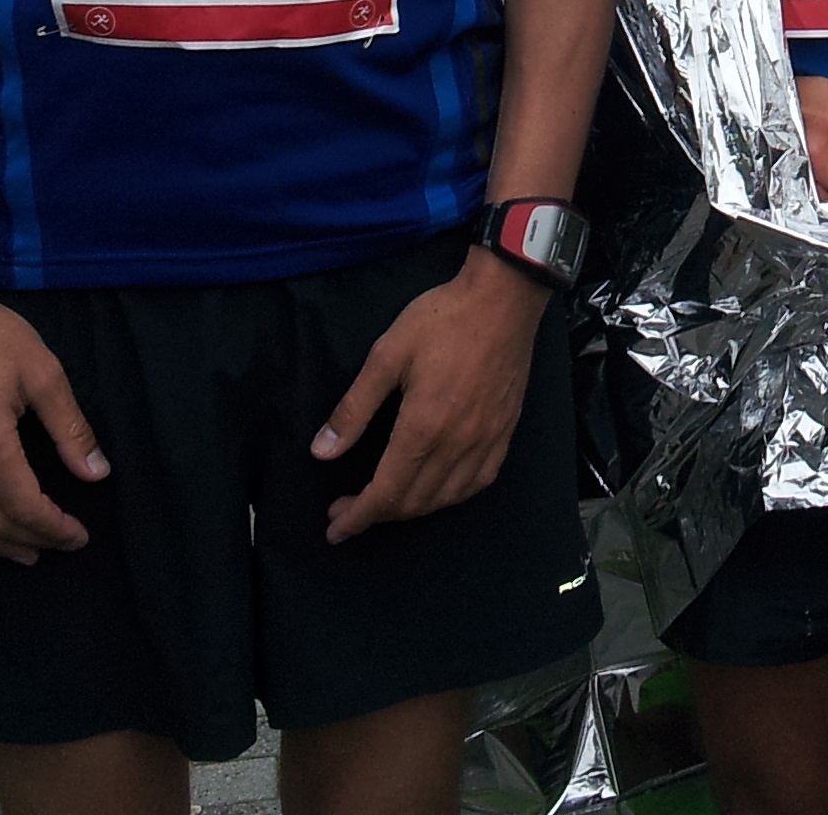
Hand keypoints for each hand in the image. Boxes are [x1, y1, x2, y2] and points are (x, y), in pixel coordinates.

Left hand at [312, 248, 547, 543]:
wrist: (503, 298)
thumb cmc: (441, 320)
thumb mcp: (387, 356)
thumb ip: (354, 409)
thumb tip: (321, 453)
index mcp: (423, 429)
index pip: (385, 494)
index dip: (357, 518)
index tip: (335, 529)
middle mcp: (456, 445)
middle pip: (413, 502)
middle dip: (377, 515)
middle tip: (348, 509)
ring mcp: (486, 441)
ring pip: (445, 498)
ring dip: (412, 509)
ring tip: (386, 501)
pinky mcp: (505, 431)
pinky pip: (478, 482)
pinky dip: (451, 496)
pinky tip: (439, 489)